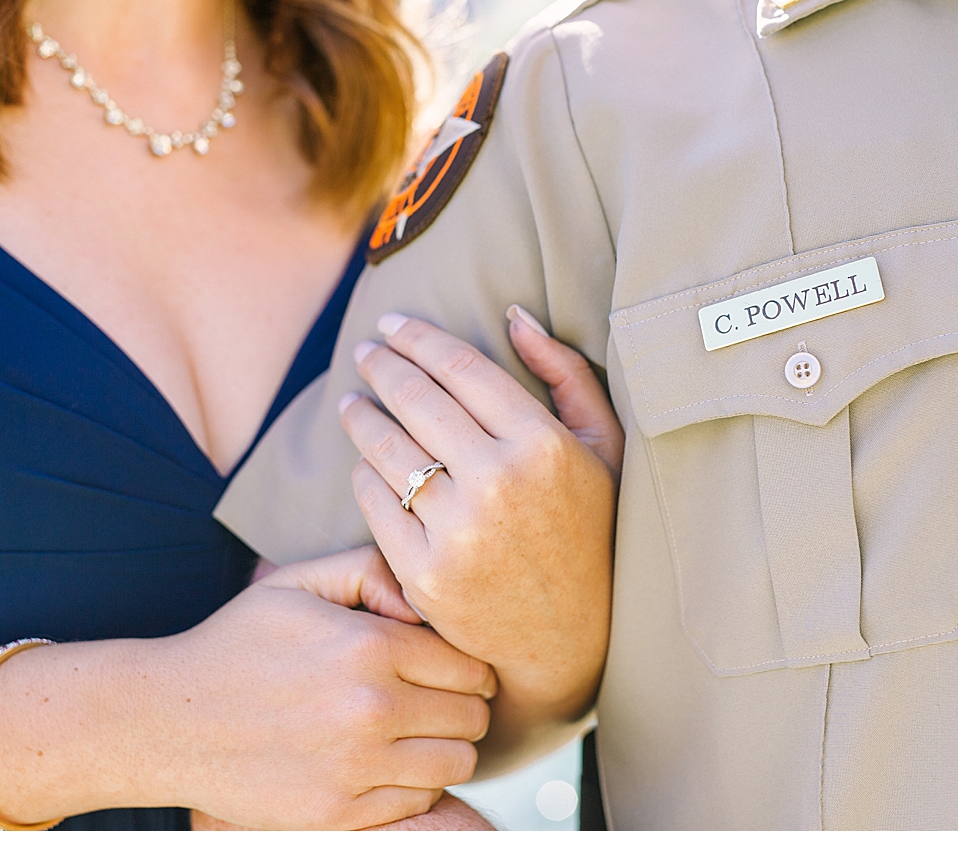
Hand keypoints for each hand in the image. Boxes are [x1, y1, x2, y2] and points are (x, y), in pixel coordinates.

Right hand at [144, 547, 495, 829]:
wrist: (168, 720)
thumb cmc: (237, 644)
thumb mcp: (296, 584)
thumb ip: (368, 572)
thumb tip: (424, 603)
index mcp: (367, 646)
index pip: (469, 664)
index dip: (467, 665)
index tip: (447, 668)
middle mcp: (370, 707)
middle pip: (473, 715)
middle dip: (462, 705)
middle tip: (433, 700)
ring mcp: (356, 765)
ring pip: (458, 762)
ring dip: (445, 747)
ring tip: (413, 733)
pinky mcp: (339, 811)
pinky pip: (420, 800)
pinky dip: (414, 783)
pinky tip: (383, 763)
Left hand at [337, 308, 618, 742]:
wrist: (568, 642)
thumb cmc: (591, 533)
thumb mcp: (604, 448)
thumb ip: (567, 374)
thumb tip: (514, 314)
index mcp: (544, 445)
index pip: (461, 369)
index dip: (419, 338)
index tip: (394, 323)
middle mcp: (499, 484)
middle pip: (416, 401)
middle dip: (382, 366)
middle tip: (365, 350)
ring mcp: (458, 532)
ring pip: (386, 449)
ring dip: (362, 415)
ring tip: (354, 401)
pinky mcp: (423, 574)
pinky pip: (374, 502)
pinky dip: (364, 474)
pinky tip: (365, 461)